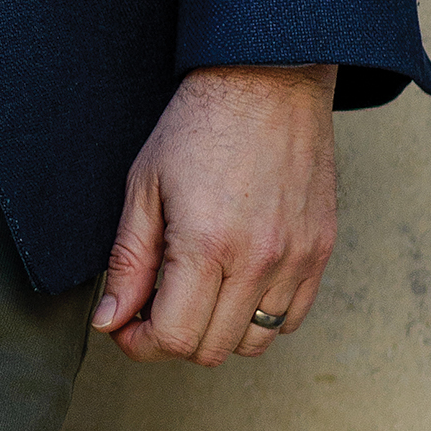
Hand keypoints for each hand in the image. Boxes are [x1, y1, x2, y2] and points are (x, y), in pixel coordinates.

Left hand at [94, 63, 337, 365]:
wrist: (267, 81)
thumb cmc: (200, 126)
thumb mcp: (144, 188)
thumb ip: (128, 262)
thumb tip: (110, 320)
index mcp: (206, 245)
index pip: (174, 338)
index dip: (140, 342)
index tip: (126, 324)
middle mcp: (259, 260)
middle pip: (212, 349)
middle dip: (173, 337)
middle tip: (154, 305)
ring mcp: (297, 259)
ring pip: (254, 341)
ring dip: (218, 329)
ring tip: (198, 290)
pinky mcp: (320, 250)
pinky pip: (293, 317)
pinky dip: (260, 315)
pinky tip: (236, 281)